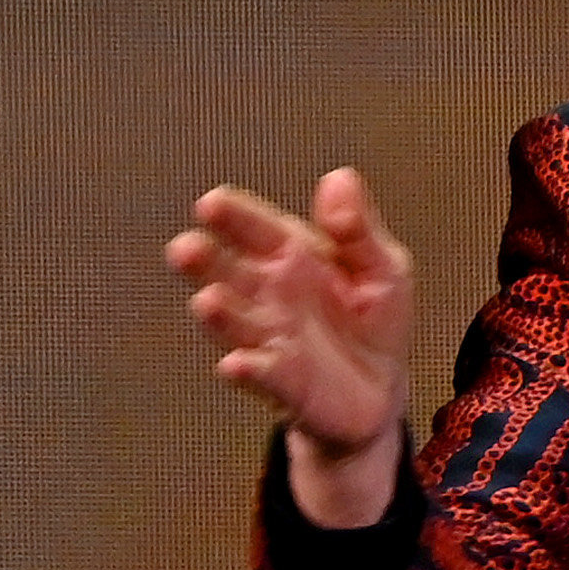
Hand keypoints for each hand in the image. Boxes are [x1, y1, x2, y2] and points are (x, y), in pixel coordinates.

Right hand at [170, 169, 414, 526]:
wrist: (379, 390)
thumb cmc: (373, 321)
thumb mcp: (383, 268)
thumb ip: (358, 229)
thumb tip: (339, 179)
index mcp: (289, 255)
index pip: (254, 228)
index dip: (232, 216)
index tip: (212, 204)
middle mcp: (266, 293)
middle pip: (225, 271)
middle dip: (203, 261)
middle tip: (185, 249)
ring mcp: (267, 336)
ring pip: (233, 321)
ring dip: (218, 314)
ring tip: (208, 302)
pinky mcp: (280, 381)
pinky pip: (260, 373)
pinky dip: (247, 370)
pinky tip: (237, 365)